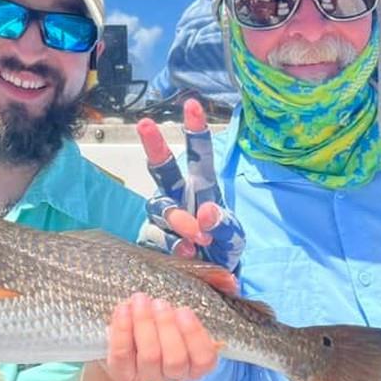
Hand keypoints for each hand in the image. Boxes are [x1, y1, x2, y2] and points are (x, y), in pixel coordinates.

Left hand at [102, 292, 218, 380]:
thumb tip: (230, 281)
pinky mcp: (122, 375)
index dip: (195, 336)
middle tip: (161, 303)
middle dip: (168, 328)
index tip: (184, 311)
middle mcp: (173, 377)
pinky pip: (122, 355)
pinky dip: (122, 329)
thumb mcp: (183, 310)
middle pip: (176, 360)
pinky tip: (124, 309)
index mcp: (194, 365)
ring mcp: (147, 378)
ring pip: (150, 357)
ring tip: (141, 300)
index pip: (204, 360)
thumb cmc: (162, 322)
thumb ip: (208, 294)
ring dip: (145, 324)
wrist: (126, 344)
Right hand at [136, 98, 244, 269]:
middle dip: (155, 145)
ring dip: (179, 222)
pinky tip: (186, 254)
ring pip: (160, 208)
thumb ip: (224, 225)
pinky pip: (156, 237)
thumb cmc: (223, 246)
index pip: (200, 155)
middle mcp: (177, 196)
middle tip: (146, 123)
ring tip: (198, 241)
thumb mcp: (234, 237)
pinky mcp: (151, 239)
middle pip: (162, 168)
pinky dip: (172, 246)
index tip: (192, 104)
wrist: (212, 277)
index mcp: (202, 187)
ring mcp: (162, 217)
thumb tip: (206, 213)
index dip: (195, 129)